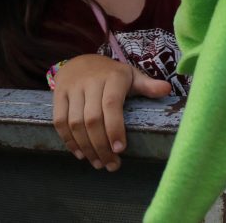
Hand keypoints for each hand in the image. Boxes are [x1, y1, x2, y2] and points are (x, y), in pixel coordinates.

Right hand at [52, 54, 171, 170]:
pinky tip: (80, 154)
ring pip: (75, 123)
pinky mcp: (58, 94)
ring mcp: (72, 88)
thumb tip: (167, 90)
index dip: (114, 128)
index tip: (120, 150)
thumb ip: (147, 86)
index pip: (111, 105)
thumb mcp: (131, 76)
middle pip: (92, 119)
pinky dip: (69, 140)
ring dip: (86, 147)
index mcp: (113, 77)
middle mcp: (91, 82)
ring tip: (98, 163)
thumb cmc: (111, 74)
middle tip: (111, 165)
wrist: (81, 61)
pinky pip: (60, 121)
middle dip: (101, 146)